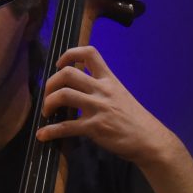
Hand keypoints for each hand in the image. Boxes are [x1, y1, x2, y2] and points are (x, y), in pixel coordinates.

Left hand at [37, 45, 192, 192]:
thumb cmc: (135, 119)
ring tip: (47, 113)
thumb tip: (80, 89)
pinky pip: (66, 127)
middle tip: (48, 96)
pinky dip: (50, 131)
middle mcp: (103, 90)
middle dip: (50, 84)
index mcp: (109, 79)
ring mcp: (98, 108)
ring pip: (63, 95)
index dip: (69, 54)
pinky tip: (43, 135)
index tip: (59, 65)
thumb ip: (102, 89)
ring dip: (48, 103)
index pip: (89, 53)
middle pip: (67, 73)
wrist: (150, 140)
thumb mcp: (120, 95)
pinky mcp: (95, 128)